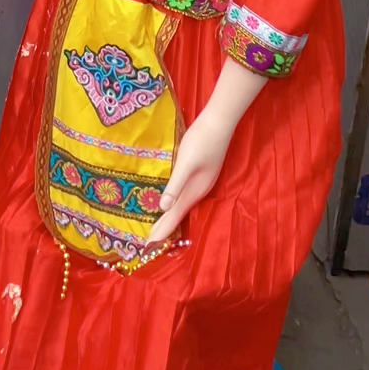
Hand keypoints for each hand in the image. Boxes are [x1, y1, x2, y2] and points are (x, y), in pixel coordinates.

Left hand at [146, 106, 233, 245]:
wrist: (218, 123)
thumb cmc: (201, 141)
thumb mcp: (186, 163)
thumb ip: (175, 185)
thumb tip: (163, 208)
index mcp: (194, 191)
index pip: (174, 216)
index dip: (162, 230)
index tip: (150, 246)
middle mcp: (198, 191)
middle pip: (178, 214)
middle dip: (165, 228)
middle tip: (150, 243)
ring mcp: (201, 183)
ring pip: (182, 206)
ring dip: (170, 218)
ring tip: (158, 228)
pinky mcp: (200, 174)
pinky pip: (184, 196)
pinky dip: (175, 204)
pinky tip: (171, 202)